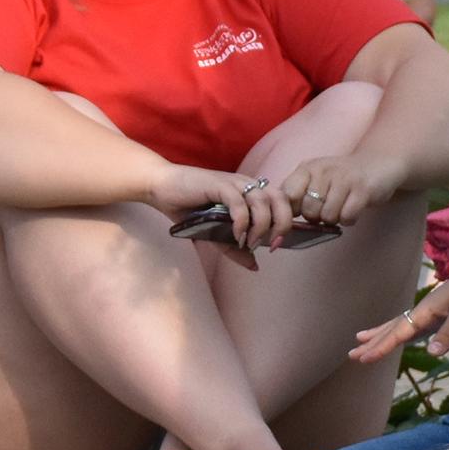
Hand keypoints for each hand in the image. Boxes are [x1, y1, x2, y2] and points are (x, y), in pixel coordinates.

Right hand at [147, 162, 295, 258]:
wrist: (161, 187)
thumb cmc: (187, 208)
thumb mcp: (215, 234)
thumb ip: (234, 248)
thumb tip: (255, 266)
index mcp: (250, 192)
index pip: (283, 201)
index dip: (287, 222)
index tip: (276, 245)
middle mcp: (246, 184)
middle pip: (280, 199)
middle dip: (282, 223)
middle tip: (272, 245)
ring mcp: (233, 183)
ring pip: (262, 201)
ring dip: (260, 225)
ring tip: (249, 243)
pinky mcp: (218, 185)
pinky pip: (238, 202)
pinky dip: (241, 221)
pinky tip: (235, 235)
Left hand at [277, 149, 409, 236]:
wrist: (379, 164)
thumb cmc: (342, 178)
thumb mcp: (316, 179)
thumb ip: (298, 194)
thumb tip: (280, 218)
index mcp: (307, 168)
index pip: (287, 195)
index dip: (292, 211)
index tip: (301, 213)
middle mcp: (323, 170)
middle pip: (308, 210)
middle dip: (317, 217)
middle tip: (327, 208)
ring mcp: (343, 179)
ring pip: (327, 216)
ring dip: (335, 219)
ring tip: (342, 206)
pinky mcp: (362, 190)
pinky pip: (347, 217)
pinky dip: (350, 219)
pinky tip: (353, 208)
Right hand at [349, 245, 448, 364]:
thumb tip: (431, 354)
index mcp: (427, 308)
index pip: (398, 332)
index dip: (380, 346)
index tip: (362, 358)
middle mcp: (425, 309)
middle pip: (393, 327)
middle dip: (373, 341)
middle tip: (352, 354)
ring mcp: (433, 310)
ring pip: (401, 324)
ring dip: (383, 334)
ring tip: (362, 338)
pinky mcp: (443, 312)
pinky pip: (415, 325)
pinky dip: (403, 331)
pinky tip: (401, 335)